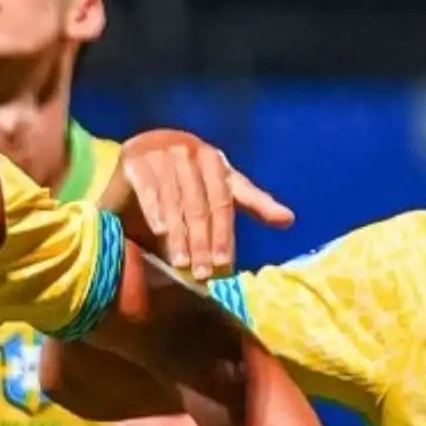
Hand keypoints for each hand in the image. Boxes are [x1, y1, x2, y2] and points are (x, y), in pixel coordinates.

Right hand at [115, 129, 293, 280]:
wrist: (141, 155)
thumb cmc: (188, 179)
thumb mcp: (222, 189)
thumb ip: (254, 204)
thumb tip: (289, 220)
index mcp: (215, 161)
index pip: (224, 201)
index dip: (224, 234)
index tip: (225, 264)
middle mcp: (189, 152)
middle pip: (200, 205)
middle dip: (202, 242)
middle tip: (203, 273)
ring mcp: (161, 153)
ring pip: (175, 201)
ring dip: (180, 236)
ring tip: (181, 263)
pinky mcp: (136, 160)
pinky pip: (149, 189)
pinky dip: (155, 211)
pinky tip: (161, 231)